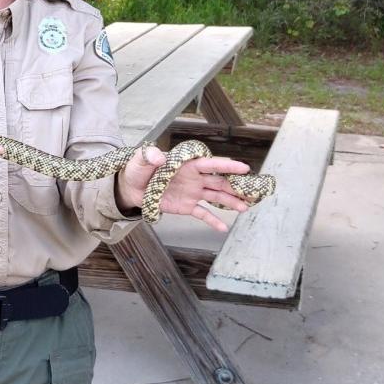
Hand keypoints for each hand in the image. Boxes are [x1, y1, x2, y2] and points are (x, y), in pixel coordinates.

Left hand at [118, 146, 252, 231]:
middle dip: (236, 186)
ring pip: (216, 197)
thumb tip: (159, 157)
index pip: (210, 164)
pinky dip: (213, 221)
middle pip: (219, 182)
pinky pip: (202, 214)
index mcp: (187, 164)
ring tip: (245, 207)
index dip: (227, 166)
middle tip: (253, 191)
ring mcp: (192, 193)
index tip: (244, 168)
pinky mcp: (186, 206)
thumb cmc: (138, 169)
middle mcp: (194, 178)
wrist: (131, 187)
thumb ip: (150, 156)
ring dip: (231, 202)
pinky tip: (224, 228)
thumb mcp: (141, 159)